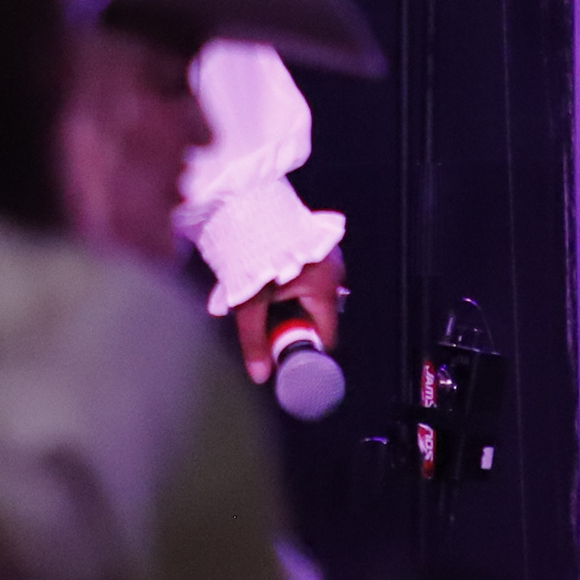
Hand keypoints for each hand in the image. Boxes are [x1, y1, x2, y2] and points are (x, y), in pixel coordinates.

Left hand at [234, 249, 345, 385]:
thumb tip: (260, 374)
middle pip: (319, 316)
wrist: (246, 206)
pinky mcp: (314, 243)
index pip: (328, 336)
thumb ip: (254, 340)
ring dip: (290, 302)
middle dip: (294, 324)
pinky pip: (308, 275)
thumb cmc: (253, 251)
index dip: (307, 348)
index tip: (288, 353)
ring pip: (312, 295)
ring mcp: (326, 255)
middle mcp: (333, 271)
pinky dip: (291, 283)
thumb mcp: (249, 301)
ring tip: (264, 298)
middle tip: (269, 324)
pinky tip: (269, 279)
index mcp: (324, 288)